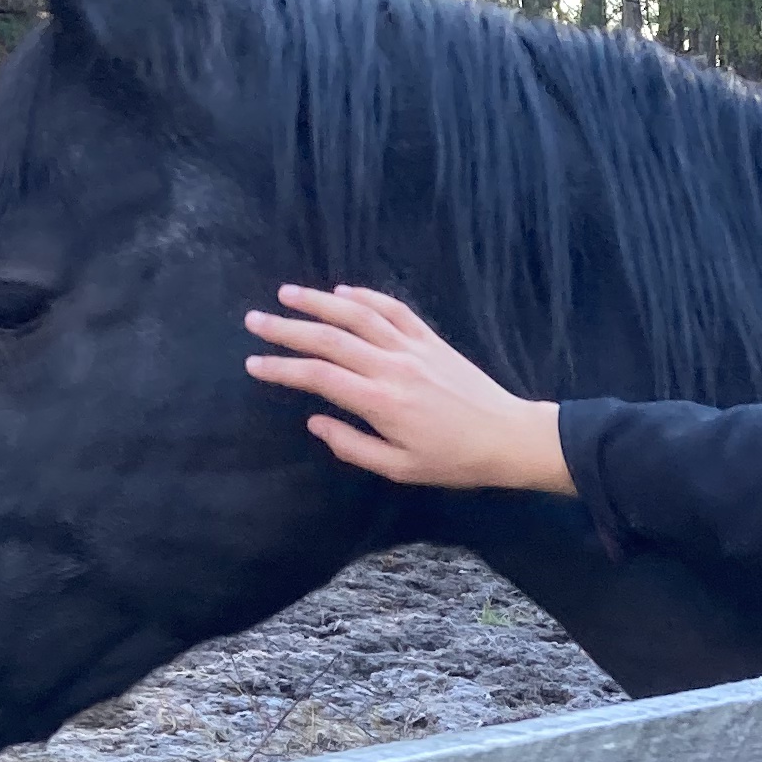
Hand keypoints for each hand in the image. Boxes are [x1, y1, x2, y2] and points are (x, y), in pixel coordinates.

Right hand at [243, 284, 573, 492]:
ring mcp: (413, 348)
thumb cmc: (453, 461)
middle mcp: (393, 367)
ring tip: (287, 293)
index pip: (318, 376)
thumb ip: (352, 446)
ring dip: (319, 301)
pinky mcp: (431, 340)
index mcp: (381, 402)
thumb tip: (315, 422)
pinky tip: (343, 293)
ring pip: (358, 314)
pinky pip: (394, 309)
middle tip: (254, 320)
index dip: (281, 368)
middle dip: (287, 328)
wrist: (508, 437)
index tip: (254, 364)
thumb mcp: (399, 469)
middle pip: (330, 338)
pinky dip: (366, 297)